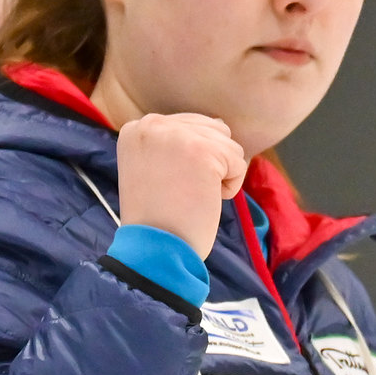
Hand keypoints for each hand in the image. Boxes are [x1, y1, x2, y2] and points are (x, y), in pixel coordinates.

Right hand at [115, 113, 246, 258]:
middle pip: (212, 130)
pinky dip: (229, 188)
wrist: (154, 250)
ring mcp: (178, 136)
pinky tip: (202, 202)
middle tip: (180, 192)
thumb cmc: (158, 218)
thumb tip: (220, 125)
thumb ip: (176, 141)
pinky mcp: (203, 153)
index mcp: (137, 128)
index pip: (189, 126)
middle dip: (209, 164)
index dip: (191, 161)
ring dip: (219, 176)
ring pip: (228, 145)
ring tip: (189, 196)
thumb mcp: (153, 166)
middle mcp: (152, 124)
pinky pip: (238, 164)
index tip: (167, 186)